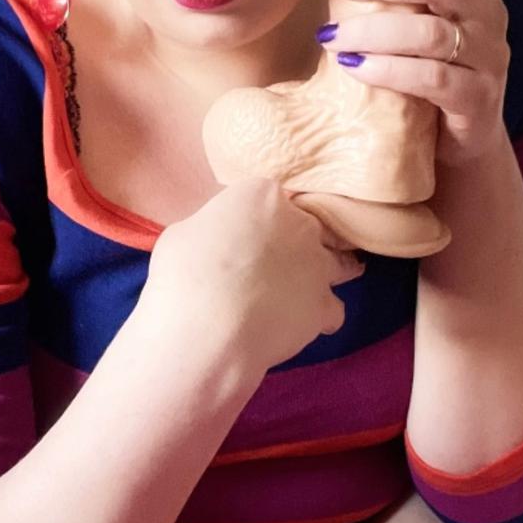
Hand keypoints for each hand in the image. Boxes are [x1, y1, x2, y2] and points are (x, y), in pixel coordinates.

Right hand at [144, 177, 364, 373]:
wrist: (208, 327)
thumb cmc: (183, 273)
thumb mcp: (184, 232)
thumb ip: (213, 229)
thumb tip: (219, 240)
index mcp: (262, 195)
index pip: (267, 197)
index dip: (255, 219)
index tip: (242, 236)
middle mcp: (299, 223)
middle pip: (307, 226)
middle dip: (293, 243)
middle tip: (266, 266)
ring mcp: (317, 264)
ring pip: (339, 263)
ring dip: (323, 273)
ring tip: (305, 288)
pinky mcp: (324, 305)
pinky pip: (332, 310)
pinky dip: (319, 317)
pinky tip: (299, 325)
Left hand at [316, 0, 510, 168]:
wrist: (457, 137)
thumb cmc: (425, 62)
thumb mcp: (412, 11)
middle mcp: (488, 9)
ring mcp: (489, 55)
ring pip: (431, 33)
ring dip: (372, 31)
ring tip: (330, 37)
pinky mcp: (477, 98)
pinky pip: (431, 79)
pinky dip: (386, 70)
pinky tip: (352, 67)